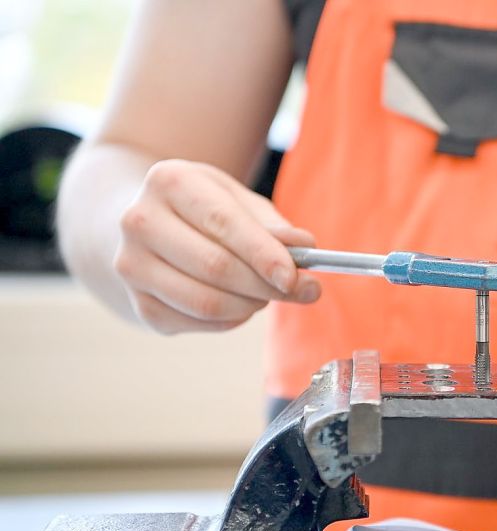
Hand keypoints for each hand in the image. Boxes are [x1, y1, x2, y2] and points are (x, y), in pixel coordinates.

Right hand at [113, 159, 320, 333]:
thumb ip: (273, 224)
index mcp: (169, 181)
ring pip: (206, 302)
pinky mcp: (140, 304)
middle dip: (266, 285)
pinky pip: (199, 322)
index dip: (262, 253)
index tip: (294, 276)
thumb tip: (304, 246)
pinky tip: (240, 303)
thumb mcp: (238, 201)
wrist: (148, 225)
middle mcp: (140, 221)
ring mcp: (132, 266)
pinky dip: (232, 318)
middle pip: (215, 266)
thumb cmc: (205, 210)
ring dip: (251, 305)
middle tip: (302, 291)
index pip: (222, 222)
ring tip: (267, 293)